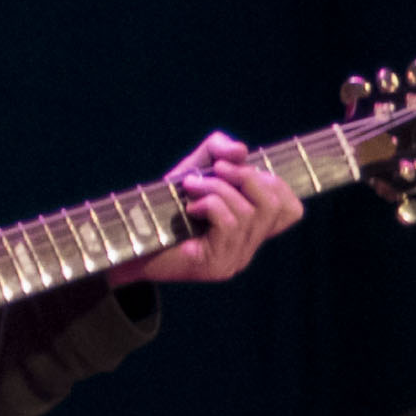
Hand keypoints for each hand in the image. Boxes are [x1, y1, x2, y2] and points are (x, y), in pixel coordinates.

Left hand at [112, 133, 307, 286]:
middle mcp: (248, 247)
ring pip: (250, 212)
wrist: (125, 244)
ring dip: (218, 188)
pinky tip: (190, 206)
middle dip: (246, 177)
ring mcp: (235, 260)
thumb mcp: (194, 168)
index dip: (274, 182)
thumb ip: (218, 151)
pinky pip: (231, 223)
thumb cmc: (158, 208)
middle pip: (277, 204)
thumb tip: (241, 151)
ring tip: (191, 186)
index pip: (290, 210)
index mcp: (249, 229)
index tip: (238, 170)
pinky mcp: (216, 265)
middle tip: (215, 169)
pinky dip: (211, 204)